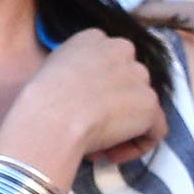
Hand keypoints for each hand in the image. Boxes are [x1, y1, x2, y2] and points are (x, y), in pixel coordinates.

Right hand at [0, 26, 166, 181]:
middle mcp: (121, 49)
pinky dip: (136, 147)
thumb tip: (80, 96)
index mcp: (94, 38)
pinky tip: (112, 154)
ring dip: (123, 129)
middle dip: (114, 108)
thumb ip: (73, 71)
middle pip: (129, 82)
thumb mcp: (50, 69)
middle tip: (92, 130)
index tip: (83, 108)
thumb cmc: (40, 100)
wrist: (52, 117)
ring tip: (98, 146)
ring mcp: (139, 76)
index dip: (99, 90)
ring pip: (141, 107)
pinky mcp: (150, 104)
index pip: (109, 62)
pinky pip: (154, 131)